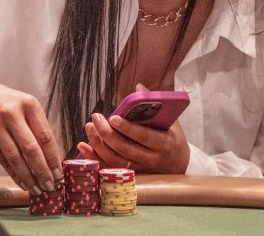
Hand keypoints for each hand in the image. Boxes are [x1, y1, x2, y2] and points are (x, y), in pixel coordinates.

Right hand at [0, 73, 62, 193]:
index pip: (45, 136)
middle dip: (42, 171)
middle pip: (31, 149)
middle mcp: (12, 114)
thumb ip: (37, 126)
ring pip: (16, 158)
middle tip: (51, 185)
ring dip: (28, 177)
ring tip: (38, 188)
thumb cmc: (5, 102)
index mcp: (29, 104)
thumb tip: (52, 156)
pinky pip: (3, 160)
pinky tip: (23, 182)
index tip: (59, 173)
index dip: (53, 157)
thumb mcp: (25, 105)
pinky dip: (14, 174)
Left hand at [76, 112, 190, 173]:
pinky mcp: (130, 176)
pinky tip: (84, 146)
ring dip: (98, 145)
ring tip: (90, 128)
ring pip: (115, 160)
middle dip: (107, 133)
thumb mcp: (171, 121)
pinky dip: (95, 158)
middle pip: (125, 149)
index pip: (143, 136)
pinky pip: (109, 169)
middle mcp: (152, 159)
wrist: (180, 166)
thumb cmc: (173, 139)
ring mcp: (140, 170)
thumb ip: (155, 104)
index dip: (127, 128)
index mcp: (164, 144)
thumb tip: (138, 87)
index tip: (113, 117)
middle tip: (96, 119)